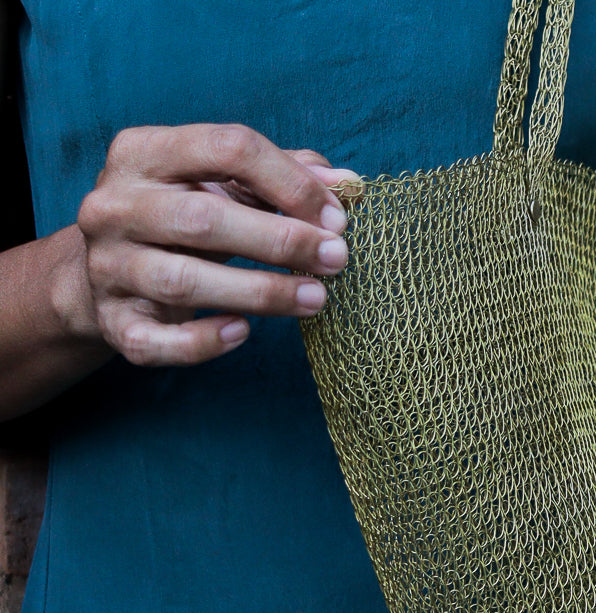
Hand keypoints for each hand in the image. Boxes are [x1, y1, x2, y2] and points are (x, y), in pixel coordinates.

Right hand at [74, 123, 358, 365]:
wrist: (108, 272)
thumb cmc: (183, 219)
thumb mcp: (224, 186)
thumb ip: (283, 177)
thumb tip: (348, 185)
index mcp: (144, 153)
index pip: (226, 148)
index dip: (290, 183)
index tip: (336, 219)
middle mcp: (114, 205)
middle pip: (204, 219)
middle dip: (282, 240)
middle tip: (336, 260)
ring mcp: (107, 266)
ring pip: (184, 282)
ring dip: (260, 292)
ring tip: (314, 299)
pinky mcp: (113, 323)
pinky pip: (156, 341)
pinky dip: (204, 341)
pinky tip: (244, 332)